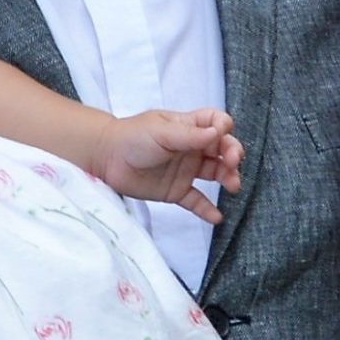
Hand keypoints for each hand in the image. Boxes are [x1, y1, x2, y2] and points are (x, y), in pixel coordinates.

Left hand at [98, 107, 244, 219]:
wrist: (106, 158)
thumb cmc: (132, 137)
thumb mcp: (161, 131)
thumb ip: (189, 135)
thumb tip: (217, 133)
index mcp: (188, 126)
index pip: (216, 122)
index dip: (224, 127)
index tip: (221, 135)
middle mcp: (191, 147)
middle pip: (222, 149)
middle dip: (233, 154)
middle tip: (233, 162)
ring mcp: (185, 170)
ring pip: (215, 173)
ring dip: (228, 178)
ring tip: (233, 187)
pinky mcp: (176, 190)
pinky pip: (196, 200)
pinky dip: (207, 209)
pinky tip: (217, 217)